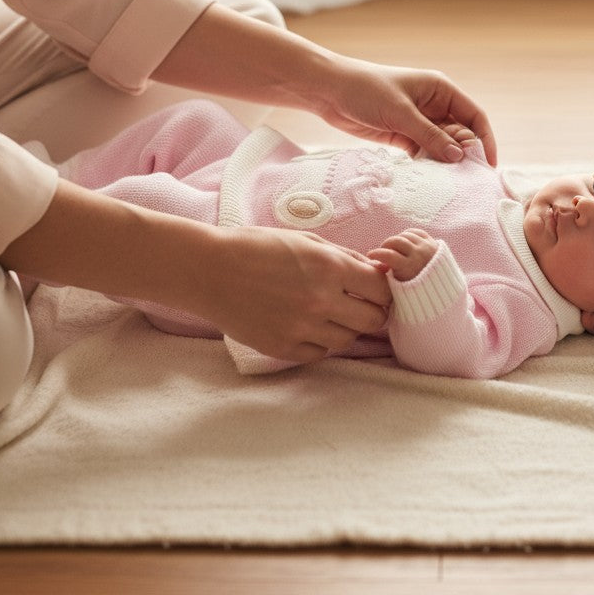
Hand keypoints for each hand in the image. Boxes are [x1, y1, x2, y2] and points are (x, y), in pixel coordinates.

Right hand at [200, 227, 392, 360]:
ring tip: (328, 314)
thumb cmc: (258, 248)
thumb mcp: (306, 241)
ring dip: (345, 328)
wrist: (210, 271)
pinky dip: (319, 342)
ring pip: (347, 340)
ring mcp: (302, 328)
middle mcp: (320, 301)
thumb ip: (344, 258)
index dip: (383, 290)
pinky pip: (318, 353)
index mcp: (329, 268)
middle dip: (372, 312)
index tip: (375, 289)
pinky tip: (308, 326)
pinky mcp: (283, 348)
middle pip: (372, 321)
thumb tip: (375, 271)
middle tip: (359, 305)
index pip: (381, 291)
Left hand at [315, 58, 496, 165]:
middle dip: (465, 154)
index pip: (474, 115)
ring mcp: (419, 121)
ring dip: (445, 162)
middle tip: (467, 179)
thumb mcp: (401, 113)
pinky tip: (429, 178)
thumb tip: (459, 157)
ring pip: (442, 146)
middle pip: (461, 133)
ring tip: (450, 183)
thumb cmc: (366, 90)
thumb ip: (430, 135)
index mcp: (440, 90)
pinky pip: (424, 152)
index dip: (484, 139)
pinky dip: (428, 164)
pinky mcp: (403, 135)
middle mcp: (434, 105)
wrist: (329, 91)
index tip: (487, 164)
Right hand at [368, 228, 438, 282]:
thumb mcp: (400, 286)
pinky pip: (414, 231)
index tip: (370, 255)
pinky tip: (403, 243)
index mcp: (410, 267)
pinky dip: (406, 235)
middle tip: (382, 251)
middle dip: (385, 245)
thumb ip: (387, 275)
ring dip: (396, 241)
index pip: (388, 255)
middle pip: (395, 241)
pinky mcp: (432, 241)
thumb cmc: (417, 291)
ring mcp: (426, 246)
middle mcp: (419, 254)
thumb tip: (373, 264)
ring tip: (393, 249)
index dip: (376, 253)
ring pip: (404, 235)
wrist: (443, 289)